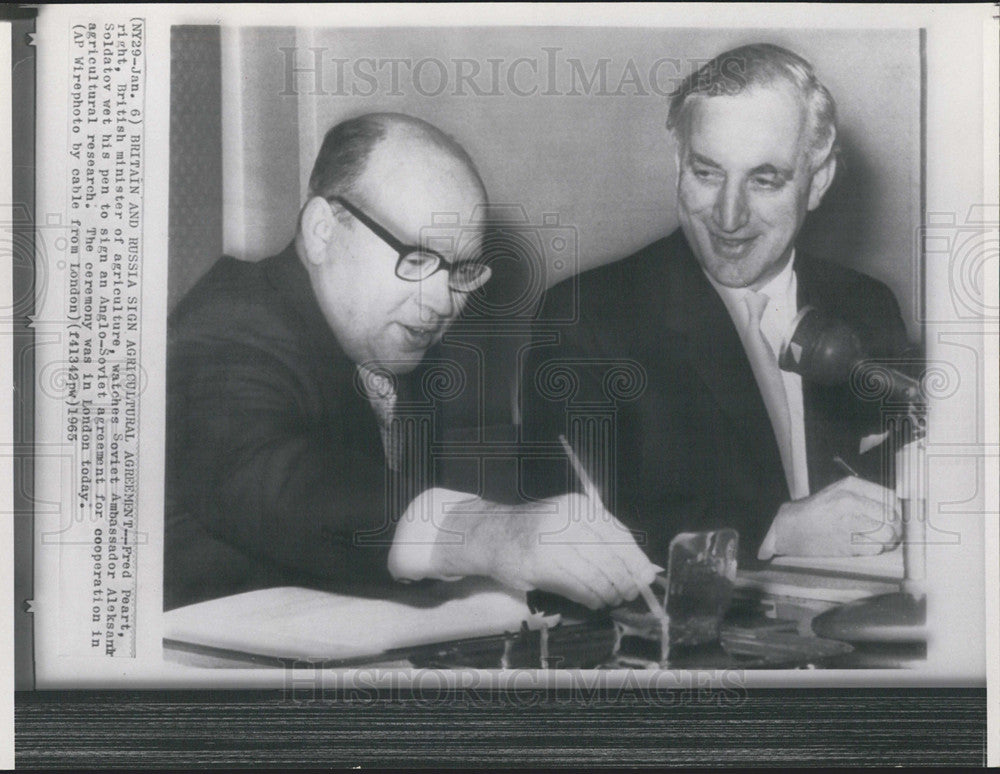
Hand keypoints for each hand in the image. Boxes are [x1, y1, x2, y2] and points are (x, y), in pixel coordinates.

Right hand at [428, 491, 659, 609]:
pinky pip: (576, 586)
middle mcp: (567, 518)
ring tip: (611, 599)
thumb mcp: (569, 523)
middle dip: (624, 580)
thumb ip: (604, 541)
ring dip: (608, 593)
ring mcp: (551, 539)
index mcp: (579, 505)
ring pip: (595, 574)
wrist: (490, 533)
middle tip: (630, 594)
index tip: (647, 577)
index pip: (618, 534)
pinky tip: (594, 602)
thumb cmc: (535, 531)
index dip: (635, 560)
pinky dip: (590, 598)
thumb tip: (644, 568)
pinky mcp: (538, 562)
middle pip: (610, 556)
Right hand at [770, 476, 901, 556]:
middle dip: (894, 529)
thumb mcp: (837, 492)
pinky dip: (874, 550)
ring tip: (879, 542)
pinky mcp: (844, 543)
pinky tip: (866, 547)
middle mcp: (850, 501)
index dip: (897, 512)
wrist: (789, 528)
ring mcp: (847, 522)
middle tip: (890, 534)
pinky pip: (875, 548)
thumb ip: (865, 496)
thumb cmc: (815, 511)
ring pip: (887, 534)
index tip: (895, 519)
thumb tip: (895, 509)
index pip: (891, 498)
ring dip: (887, 542)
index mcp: (850, 486)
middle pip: (891, 518)